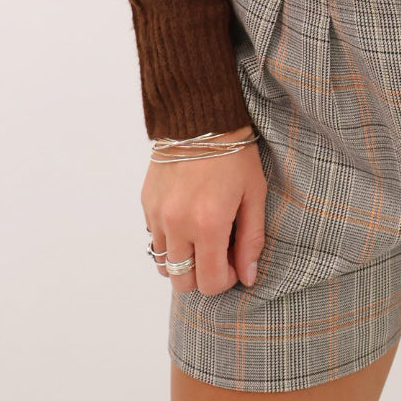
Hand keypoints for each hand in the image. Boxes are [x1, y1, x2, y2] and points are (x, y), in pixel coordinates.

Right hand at [140, 124, 267, 295]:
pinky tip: (187, 216)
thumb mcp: (254, 195)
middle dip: (202, 276)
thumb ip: (251, 241)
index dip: (225, 280)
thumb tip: (248, 277)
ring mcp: (157, 215)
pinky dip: (170, 238)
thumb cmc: (234, 154)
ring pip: (163, 263)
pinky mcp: (146, 203)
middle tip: (218, 251)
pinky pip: (154, 237)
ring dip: (183, 259)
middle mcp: (177, 225)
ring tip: (201, 236)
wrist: (200, 117)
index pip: (209, 283)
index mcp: (208, 224)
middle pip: (181, 282)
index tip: (234, 262)